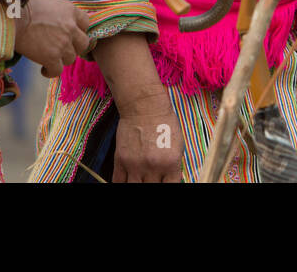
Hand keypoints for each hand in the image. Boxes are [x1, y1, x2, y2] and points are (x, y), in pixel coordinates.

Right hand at [11, 0, 91, 76]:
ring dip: (61, 59)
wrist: (12, 17)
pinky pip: (57, 71)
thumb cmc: (24, 6)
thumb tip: (58, 19)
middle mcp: (71, 27)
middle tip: (63, 48)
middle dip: (74, 47)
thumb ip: (59, 12)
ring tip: (50, 58)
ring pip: (71, 58)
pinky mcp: (52, 58)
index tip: (70, 34)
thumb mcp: (48, 2)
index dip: (78, 30)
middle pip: (83, 43)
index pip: (85, 22)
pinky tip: (44, 69)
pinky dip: (50, 72)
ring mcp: (63, 44)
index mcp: (70, 11)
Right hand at [90, 33, 183, 181]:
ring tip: (140, 180)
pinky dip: (122, 184)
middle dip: (153, 186)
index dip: (168, 187)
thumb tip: (169, 181)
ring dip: (138, 185)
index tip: (164, 183)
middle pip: (151, 189)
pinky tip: (128, 181)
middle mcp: (153, 167)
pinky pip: (118, 182)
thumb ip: (173, 167)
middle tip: (152, 180)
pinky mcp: (120, 160)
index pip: (170, 187)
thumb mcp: (178, 145)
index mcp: (170, 163)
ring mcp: (134, 165)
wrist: (144, 106)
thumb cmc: (165, 123)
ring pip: (134, 188)